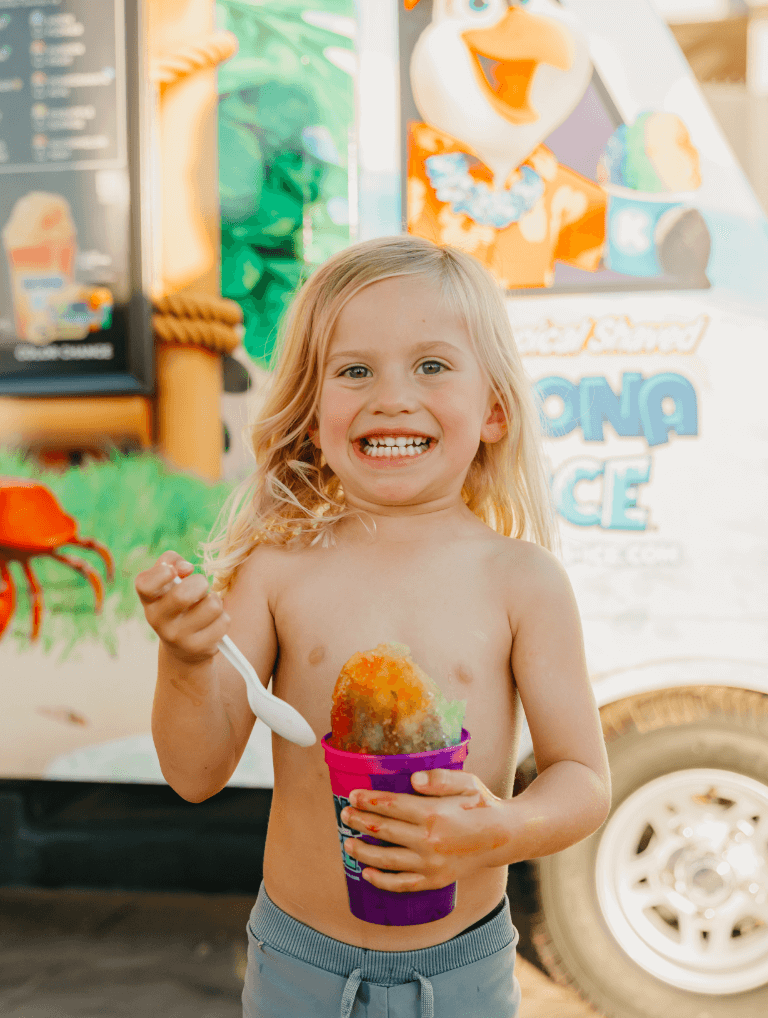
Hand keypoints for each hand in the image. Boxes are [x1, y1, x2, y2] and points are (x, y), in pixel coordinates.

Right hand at [135, 551, 228, 664]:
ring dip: (215, 600)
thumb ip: (172, 562)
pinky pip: (223, 622)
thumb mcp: (169, 582)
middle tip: (201, 587)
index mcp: (149, 600)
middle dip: (201, 583)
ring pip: (212, 606)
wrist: (182, 647)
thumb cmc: (177, 603)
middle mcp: (158, 620)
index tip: (174, 572)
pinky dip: (223, 618)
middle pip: (183, 595)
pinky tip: (211, 624)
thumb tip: (186, 568)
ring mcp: (177, 637)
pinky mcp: (197, 648)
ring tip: (206, 606)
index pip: (145, 584)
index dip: (161, 573)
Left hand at [340, 769, 511, 892]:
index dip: (368, 800)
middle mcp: (428, 841)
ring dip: (363, 851)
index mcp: (433, 814)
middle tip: (345, 815)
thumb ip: (439, 778)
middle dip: (360, 821)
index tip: (352, 795)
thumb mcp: (466, 781)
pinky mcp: (434, 880)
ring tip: (347, 843)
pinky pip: (402, 884)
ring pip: (387, 859)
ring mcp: (430, 864)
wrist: (503, 836)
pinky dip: (381, 881)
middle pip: (384, 830)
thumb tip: (412, 778)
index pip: (391, 805)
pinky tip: (367, 873)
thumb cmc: (481, 804)